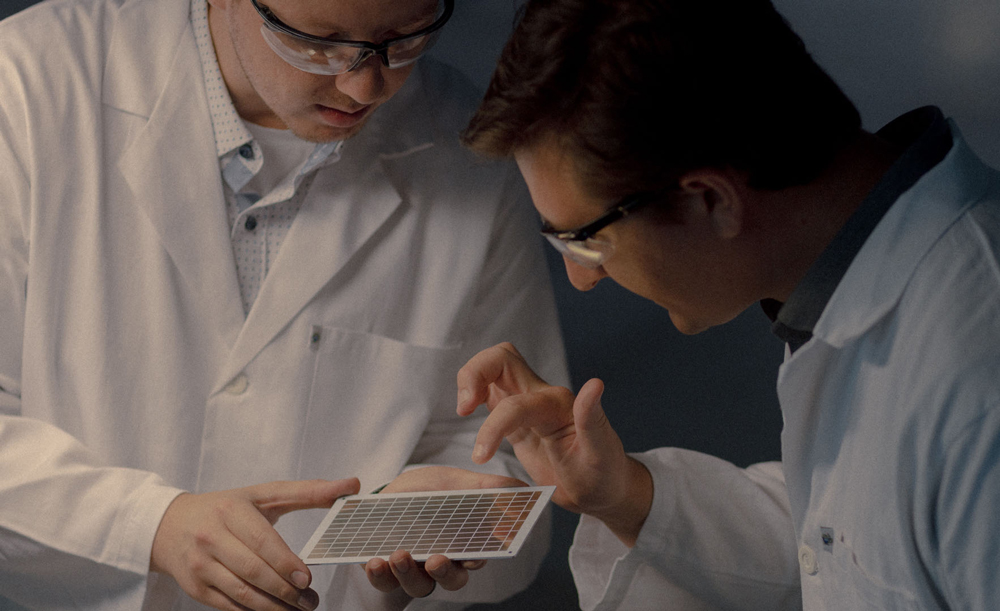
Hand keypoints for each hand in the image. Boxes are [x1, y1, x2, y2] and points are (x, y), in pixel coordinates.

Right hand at [150, 478, 359, 610]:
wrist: (170, 525)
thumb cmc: (226, 508)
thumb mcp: (263, 494)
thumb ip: (308, 491)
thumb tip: (352, 484)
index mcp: (231, 511)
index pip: (261, 541)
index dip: (285, 562)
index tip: (308, 578)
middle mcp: (211, 538)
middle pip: (253, 571)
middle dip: (285, 590)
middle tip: (311, 601)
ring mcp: (200, 566)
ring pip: (241, 593)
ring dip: (273, 607)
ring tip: (299, 609)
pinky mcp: (195, 589)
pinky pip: (228, 606)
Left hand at [363, 466, 524, 597]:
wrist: (392, 494)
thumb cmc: (430, 490)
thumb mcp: (457, 482)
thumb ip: (488, 487)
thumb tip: (526, 489)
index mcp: (465, 545)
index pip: (477, 559)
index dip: (476, 560)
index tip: (473, 556)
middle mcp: (443, 564)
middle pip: (451, 580)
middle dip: (443, 573)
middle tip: (434, 560)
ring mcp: (414, 571)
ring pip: (417, 586)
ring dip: (407, 575)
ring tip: (397, 555)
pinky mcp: (386, 573)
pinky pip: (384, 583)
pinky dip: (379, 575)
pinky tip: (375, 561)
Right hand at [456, 342, 652, 545]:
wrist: (603, 489)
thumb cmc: (603, 475)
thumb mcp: (601, 454)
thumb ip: (593, 419)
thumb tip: (595, 385)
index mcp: (558, 405)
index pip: (515, 403)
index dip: (493, 426)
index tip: (480, 456)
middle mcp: (541, 396)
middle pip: (501, 359)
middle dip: (475, 374)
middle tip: (463, 409)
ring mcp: (527, 404)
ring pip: (493, 368)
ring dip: (470, 379)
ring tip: (463, 411)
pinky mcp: (516, 418)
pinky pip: (490, 390)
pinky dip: (472, 392)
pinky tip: (467, 413)